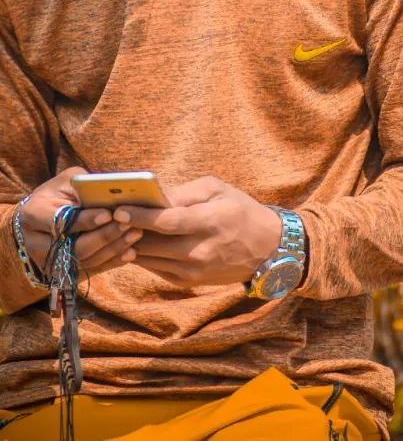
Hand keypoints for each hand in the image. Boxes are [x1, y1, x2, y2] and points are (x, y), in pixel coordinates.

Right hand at [19, 167, 142, 280]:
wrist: (41, 219)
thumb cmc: (59, 194)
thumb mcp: (67, 182)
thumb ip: (85, 185)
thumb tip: (112, 191)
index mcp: (33, 214)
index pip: (61, 221)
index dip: (85, 220)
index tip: (108, 215)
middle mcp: (36, 243)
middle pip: (74, 247)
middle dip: (105, 236)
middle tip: (130, 224)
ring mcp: (49, 263)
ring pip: (85, 261)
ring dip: (113, 249)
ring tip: (135, 234)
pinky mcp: (63, 274)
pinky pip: (91, 270)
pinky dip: (112, 262)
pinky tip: (130, 252)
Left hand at [113, 177, 281, 287]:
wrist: (266, 248)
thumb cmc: (239, 210)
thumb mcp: (217, 190)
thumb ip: (185, 193)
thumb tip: (154, 197)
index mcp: (209, 222)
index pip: (167, 222)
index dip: (140, 216)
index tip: (118, 209)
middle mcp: (199, 251)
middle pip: (152, 243)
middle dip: (127, 230)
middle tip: (106, 216)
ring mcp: (193, 270)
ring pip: (149, 259)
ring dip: (129, 245)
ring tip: (112, 229)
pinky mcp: (188, 281)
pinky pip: (155, 268)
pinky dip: (140, 256)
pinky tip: (130, 243)